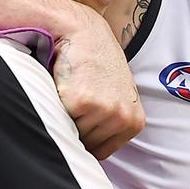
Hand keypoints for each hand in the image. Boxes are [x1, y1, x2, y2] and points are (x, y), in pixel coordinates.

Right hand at [52, 25, 144, 159]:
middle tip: (75, 100)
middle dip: (76, 128)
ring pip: (72, 134)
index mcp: (134, 121)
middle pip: (86, 146)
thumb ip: (111, 124)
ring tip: (71, 90)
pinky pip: (60, 119)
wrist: (84, 32)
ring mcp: (104, 110)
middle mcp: (123, 118)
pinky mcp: (82, 101)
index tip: (80, 119)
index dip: (85, 139)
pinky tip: (63, 86)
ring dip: (64, 118)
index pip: (101, 152)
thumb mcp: (116, 96)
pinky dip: (55, 106)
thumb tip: (91, 155)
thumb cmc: (97, 64)